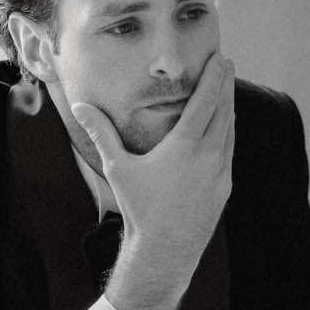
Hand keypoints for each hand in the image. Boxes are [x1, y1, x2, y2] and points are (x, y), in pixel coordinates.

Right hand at [70, 51, 234, 291]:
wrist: (165, 250)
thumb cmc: (139, 208)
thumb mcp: (117, 168)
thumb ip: (102, 134)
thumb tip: (80, 107)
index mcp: (185, 145)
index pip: (207, 101)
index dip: (215, 77)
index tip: (221, 59)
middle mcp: (209, 155)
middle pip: (224, 110)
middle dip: (226, 85)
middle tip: (227, 65)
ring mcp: (221, 172)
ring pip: (230, 130)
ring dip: (229, 108)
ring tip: (226, 92)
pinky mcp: (225, 187)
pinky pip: (230, 151)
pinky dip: (228, 133)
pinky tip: (224, 130)